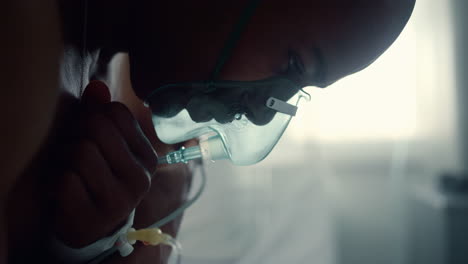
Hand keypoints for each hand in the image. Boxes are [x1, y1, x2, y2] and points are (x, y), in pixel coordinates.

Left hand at [54, 81, 157, 247]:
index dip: (93, 116)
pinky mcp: (96, 216)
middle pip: (96, 127)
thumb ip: (99, 114)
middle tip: (76, 154)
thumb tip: (97, 87)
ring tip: (72, 172)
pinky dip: (59, 182)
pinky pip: (66, 179)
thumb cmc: (97, 177)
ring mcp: (120, 200)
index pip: (116, 113)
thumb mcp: (104, 146)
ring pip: (81, 151)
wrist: (92, 226)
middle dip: (78, 135)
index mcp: (147, 157)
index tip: (91, 136)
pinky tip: (67, 192)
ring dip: (66, 159)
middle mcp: (140, 178)